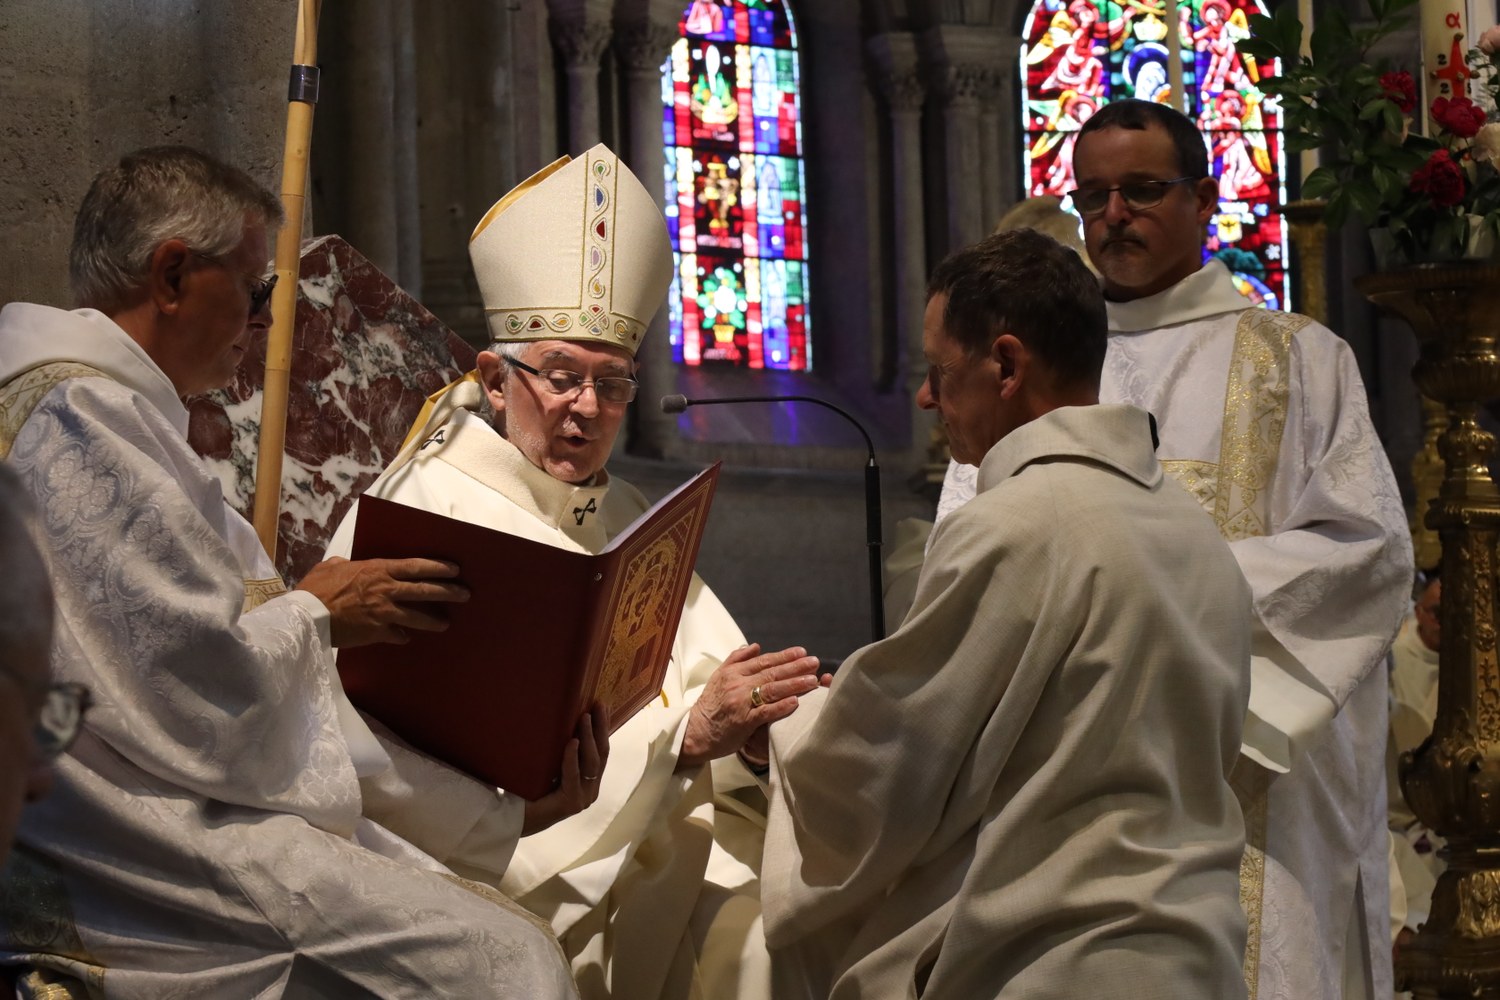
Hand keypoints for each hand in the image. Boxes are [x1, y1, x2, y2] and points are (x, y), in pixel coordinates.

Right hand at [296, 556, 468, 647]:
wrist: (306, 616)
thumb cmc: (315, 589)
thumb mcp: (331, 567)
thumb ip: (345, 565)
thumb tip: (346, 564)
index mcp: (378, 570)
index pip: (416, 566)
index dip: (438, 568)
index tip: (455, 569)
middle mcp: (386, 590)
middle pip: (425, 590)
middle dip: (448, 592)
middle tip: (465, 594)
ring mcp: (384, 612)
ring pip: (417, 616)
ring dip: (434, 620)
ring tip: (445, 623)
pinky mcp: (377, 632)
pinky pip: (397, 635)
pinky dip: (402, 636)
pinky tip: (406, 638)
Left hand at [522, 705, 609, 834]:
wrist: (514, 818)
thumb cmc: (531, 789)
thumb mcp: (552, 764)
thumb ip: (563, 751)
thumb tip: (563, 718)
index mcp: (589, 781)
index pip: (602, 751)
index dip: (603, 728)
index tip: (602, 706)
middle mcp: (590, 789)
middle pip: (601, 755)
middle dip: (600, 728)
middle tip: (597, 706)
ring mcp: (583, 798)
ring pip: (591, 764)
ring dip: (588, 738)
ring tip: (584, 718)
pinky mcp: (571, 804)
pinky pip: (573, 776)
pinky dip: (572, 758)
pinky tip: (572, 742)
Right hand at [678, 644, 820, 770]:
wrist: (694, 732)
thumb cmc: (709, 706)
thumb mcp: (718, 676)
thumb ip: (736, 659)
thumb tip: (755, 645)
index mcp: (733, 672)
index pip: (763, 661)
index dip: (784, 656)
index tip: (802, 652)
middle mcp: (738, 684)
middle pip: (771, 673)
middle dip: (795, 667)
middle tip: (814, 662)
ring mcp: (741, 702)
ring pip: (772, 690)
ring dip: (794, 684)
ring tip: (813, 680)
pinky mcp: (743, 721)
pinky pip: (765, 712)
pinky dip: (781, 706)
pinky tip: (796, 701)